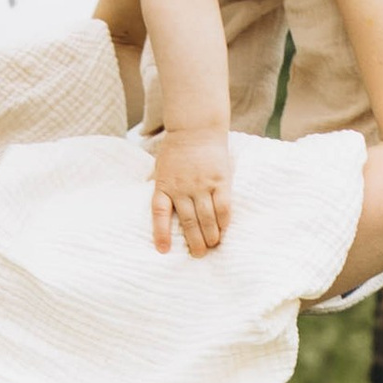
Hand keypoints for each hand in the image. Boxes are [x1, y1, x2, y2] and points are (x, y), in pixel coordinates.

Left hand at [151, 122, 232, 256]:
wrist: (195, 127)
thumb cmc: (176, 150)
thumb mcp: (160, 167)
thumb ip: (160, 187)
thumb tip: (159, 209)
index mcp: (164, 185)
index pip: (160, 213)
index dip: (161, 233)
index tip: (163, 251)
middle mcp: (182, 187)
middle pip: (188, 222)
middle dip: (194, 242)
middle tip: (199, 255)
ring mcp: (202, 184)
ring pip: (206, 218)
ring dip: (210, 235)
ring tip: (212, 246)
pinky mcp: (219, 180)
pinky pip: (223, 206)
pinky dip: (224, 221)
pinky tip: (224, 229)